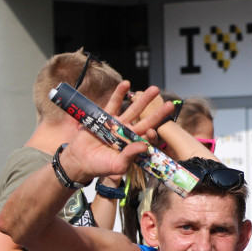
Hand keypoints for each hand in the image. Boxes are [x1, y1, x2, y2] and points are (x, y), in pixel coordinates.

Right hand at [57, 83, 175, 184]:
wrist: (81, 161)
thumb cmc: (101, 166)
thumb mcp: (117, 165)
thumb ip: (130, 155)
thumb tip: (145, 145)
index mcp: (133, 145)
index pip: (147, 137)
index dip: (154, 133)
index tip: (156, 130)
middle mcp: (128, 133)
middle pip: (146, 121)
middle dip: (157, 113)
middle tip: (170, 105)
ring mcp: (117, 123)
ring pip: (133, 110)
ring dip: (143, 100)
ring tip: (154, 89)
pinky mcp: (104, 116)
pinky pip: (114, 103)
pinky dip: (119, 93)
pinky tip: (126, 84)